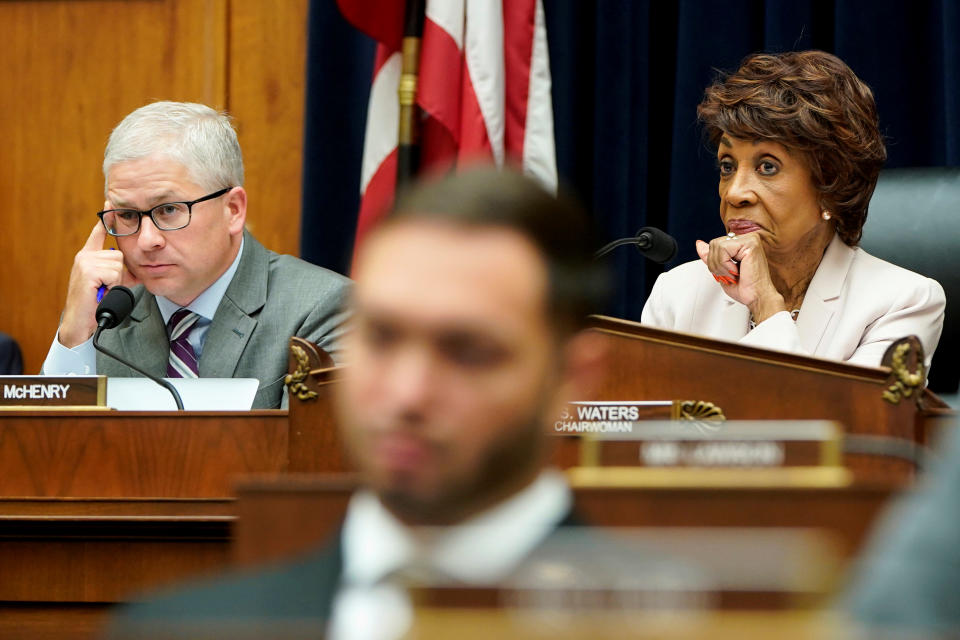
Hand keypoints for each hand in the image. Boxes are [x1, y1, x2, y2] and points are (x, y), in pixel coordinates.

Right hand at [58, 222, 139, 346]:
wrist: (80, 323)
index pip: (98, 233)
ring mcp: (85, 262)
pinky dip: (113, 286)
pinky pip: (115, 273)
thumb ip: (120, 274)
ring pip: (119, 265)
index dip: (106, 218)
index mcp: (88, 257)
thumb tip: (137, 272)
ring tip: (103, 290)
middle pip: (120, 255)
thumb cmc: (94, 305)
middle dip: (120, 275)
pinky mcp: (88, 271)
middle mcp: (85, 256)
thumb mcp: (109, 285)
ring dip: (116, 282)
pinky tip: (101, 292)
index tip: (110, 202)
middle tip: (107, 287)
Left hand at [695, 232, 785, 323]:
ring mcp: (750, 239)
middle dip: (716, 264)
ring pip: (717, 245)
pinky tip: (737, 270)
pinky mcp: (751, 243)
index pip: (714, 244)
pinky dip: (725, 264)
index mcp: (741, 244)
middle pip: (714, 244)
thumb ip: (710, 256)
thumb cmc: (745, 287)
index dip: (714, 262)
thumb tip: (699, 244)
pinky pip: (723, 248)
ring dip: (721, 266)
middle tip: (730, 275)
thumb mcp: (720, 270)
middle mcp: (746, 239)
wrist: (757, 297)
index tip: (728, 273)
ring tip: (734, 273)